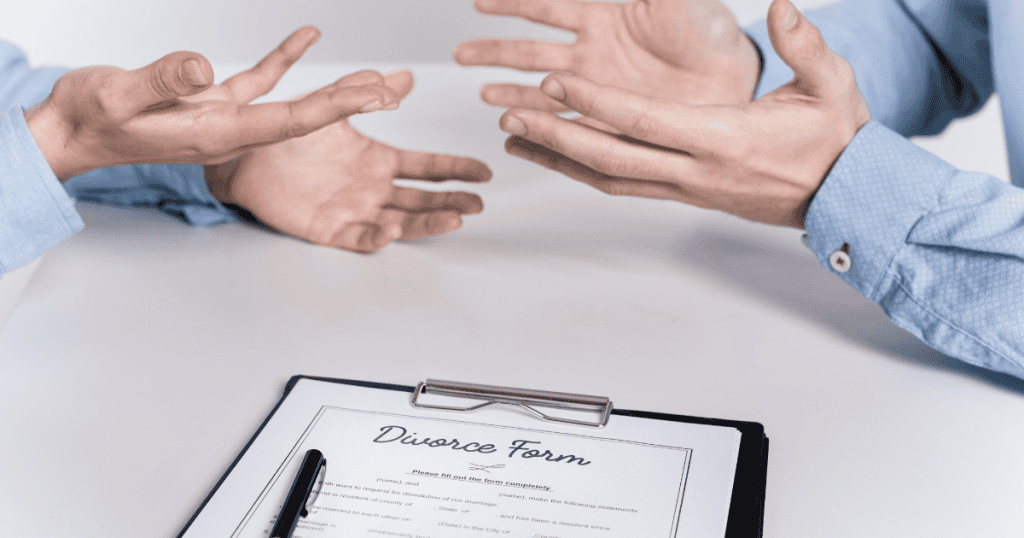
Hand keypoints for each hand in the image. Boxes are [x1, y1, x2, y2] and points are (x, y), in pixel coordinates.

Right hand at [25, 26, 400, 179]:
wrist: (69, 131)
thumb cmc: (88, 118)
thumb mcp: (117, 94)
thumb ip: (159, 81)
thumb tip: (201, 67)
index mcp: (217, 135)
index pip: (289, 122)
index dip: (334, 108)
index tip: (372, 98)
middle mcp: (229, 132)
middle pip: (302, 118)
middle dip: (349, 105)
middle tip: (393, 92)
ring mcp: (223, 118)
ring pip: (289, 102)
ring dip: (330, 89)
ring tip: (372, 78)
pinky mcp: (209, 102)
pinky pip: (258, 81)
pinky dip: (284, 59)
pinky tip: (308, 37)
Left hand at [205, 71, 491, 253]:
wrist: (241, 155)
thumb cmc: (285, 134)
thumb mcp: (333, 106)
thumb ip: (368, 92)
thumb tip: (405, 76)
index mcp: (377, 161)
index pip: (427, 168)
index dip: (456, 170)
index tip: (483, 172)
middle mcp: (371, 189)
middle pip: (422, 200)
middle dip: (452, 203)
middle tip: (478, 205)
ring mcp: (354, 210)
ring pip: (401, 222)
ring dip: (427, 223)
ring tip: (454, 220)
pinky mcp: (329, 229)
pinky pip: (359, 238)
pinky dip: (378, 237)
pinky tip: (394, 229)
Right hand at [454, 0, 760, 113]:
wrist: (733, 78)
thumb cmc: (712, 29)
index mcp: (604, 17)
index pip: (548, 7)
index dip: (513, 3)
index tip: (480, 2)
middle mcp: (592, 54)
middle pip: (531, 50)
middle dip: (495, 50)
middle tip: (461, 53)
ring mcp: (597, 89)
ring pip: (540, 89)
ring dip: (511, 93)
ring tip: (484, 97)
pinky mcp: (608, 118)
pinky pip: (566, 123)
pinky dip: (540, 126)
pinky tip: (516, 129)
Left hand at [497, 0, 869, 227]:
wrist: (843, 196)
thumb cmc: (836, 139)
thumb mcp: (832, 84)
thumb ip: (805, 44)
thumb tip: (780, 4)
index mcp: (723, 138)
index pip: (643, 120)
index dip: (594, 103)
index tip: (554, 83)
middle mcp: (696, 170)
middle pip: (609, 156)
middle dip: (555, 135)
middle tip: (509, 116)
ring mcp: (686, 188)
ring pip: (609, 177)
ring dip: (559, 158)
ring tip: (516, 138)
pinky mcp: (684, 195)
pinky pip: (625, 184)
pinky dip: (585, 171)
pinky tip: (559, 156)